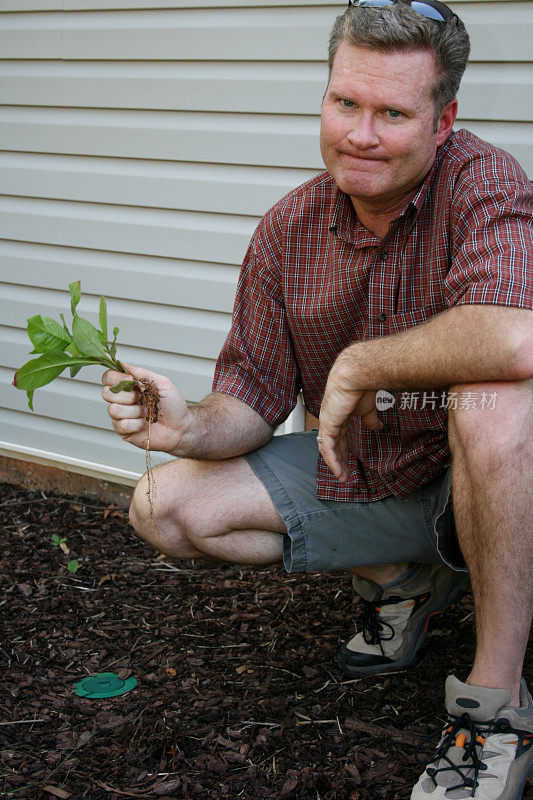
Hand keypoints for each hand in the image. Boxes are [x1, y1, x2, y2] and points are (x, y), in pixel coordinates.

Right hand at [101, 363, 190, 453]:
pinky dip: (137, 424)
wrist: (181, 427)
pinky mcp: (124, 431)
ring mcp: (121, 417)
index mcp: (129, 387)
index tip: (130, 379)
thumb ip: (142, 373)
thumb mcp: (162, 383)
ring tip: (147, 413)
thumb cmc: (174, 405)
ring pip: (114, 410)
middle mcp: (122, 401)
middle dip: (127, 395)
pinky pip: (122, 424)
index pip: (108, 378)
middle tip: (142, 398)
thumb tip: (123, 364)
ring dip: (135, 411)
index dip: (115, 378)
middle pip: (106, 393)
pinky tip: (145, 424)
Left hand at [318, 361, 382, 482]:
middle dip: (338, 460)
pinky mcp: (328, 424)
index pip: (339, 437)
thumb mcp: (368, 409)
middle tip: (344, 474)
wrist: (358, 375)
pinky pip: (327, 447)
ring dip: (335, 464)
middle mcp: (331, 419)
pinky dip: (332, 460)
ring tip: (342, 476)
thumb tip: (377, 428)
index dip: (343, 451)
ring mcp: (327, 422)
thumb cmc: (362, 386)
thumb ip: (370, 420)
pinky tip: (338, 470)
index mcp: (339, 415)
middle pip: (332, 445)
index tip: (348, 463)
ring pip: (327, 448)